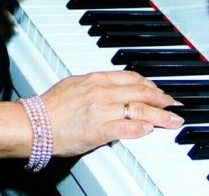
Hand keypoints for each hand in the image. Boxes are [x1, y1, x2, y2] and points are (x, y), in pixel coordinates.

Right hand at [40, 70, 182, 156]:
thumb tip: (110, 87)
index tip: (159, 91)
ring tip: (172, 120)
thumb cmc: (50, 106)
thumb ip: (95, 85)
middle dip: (161, 99)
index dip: (150, 85)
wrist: (35, 123)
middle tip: (174, 104)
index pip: (131, 78)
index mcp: (97, 79)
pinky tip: (150, 129)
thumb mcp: (75, 84)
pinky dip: (141, 128)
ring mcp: (102, 110)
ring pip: (139, 108)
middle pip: (141, 92)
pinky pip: (126, 127)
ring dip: (160, 114)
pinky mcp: (100, 130)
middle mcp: (102, 91)